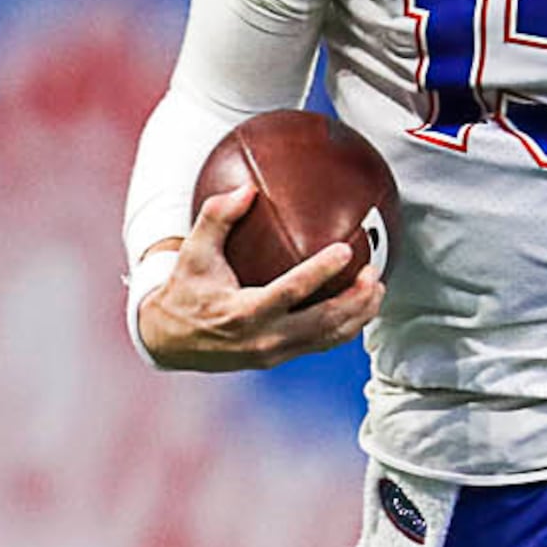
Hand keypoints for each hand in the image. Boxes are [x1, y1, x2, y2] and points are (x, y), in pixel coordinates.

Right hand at [135, 183, 381, 371]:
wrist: (170, 340)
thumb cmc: (184, 290)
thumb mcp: (192, 252)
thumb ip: (216, 217)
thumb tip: (246, 189)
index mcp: (244, 313)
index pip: (291, 293)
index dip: (321, 273)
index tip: (346, 250)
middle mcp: (263, 338)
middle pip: (322, 324)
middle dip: (355, 301)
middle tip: (375, 274)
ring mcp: (273, 353)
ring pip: (327, 339)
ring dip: (357, 316)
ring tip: (377, 290)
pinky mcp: (279, 358)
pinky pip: (320, 344)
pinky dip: (344, 327)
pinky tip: (358, 306)